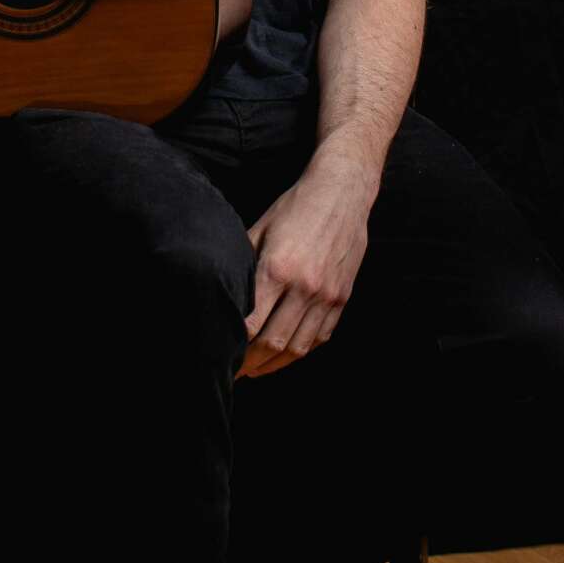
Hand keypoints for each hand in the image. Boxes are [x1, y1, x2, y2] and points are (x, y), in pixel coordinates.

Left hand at [238, 156, 376, 378]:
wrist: (343, 192)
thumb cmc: (295, 207)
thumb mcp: (260, 228)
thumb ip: (243, 263)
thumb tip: (221, 291)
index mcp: (277, 269)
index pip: (250, 325)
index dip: (233, 348)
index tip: (221, 355)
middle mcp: (304, 287)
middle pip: (273, 342)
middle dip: (250, 363)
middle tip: (234, 370)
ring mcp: (327, 295)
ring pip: (298, 347)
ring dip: (274, 364)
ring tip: (256, 369)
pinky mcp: (342, 297)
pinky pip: (320, 337)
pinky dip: (301, 350)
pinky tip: (286, 353)